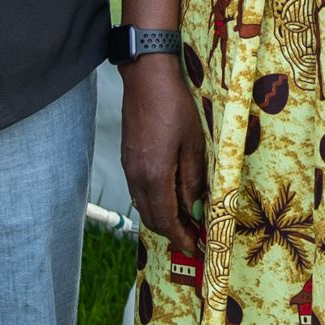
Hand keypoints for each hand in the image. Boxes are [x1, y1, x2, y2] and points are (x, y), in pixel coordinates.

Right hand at [117, 55, 206, 248]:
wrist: (146, 78)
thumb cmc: (173, 105)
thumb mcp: (193, 145)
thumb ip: (192, 181)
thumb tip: (195, 209)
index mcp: (154, 176)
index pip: (166, 220)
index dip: (181, 237)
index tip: (196, 246)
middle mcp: (137, 177)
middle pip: (152, 217)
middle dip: (173, 231)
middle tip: (194, 236)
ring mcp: (130, 167)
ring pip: (144, 205)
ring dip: (163, 217)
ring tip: (186, 218)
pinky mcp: (128, 158)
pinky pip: (139, 190)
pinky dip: (155, 201)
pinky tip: (171, 195)